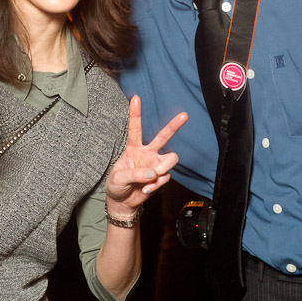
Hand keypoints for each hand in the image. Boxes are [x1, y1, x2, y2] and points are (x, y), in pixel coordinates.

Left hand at [105, 96, 187, 217]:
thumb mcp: (118, 178)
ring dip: (163, 169)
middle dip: (174, 125)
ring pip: (171, 158)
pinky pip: (165, 177)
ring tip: (151, 177)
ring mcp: (156, 164)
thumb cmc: (116, 185)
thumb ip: (134, 174)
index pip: (135, 128)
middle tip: (184, 115)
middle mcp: (147, 153)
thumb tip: (152, 173)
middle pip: (163, 136)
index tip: (135, 98)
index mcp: (133, 148)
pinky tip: (145, 189)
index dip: (135, 113)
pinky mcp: (161, 176)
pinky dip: (155, 185)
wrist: (123, 202)